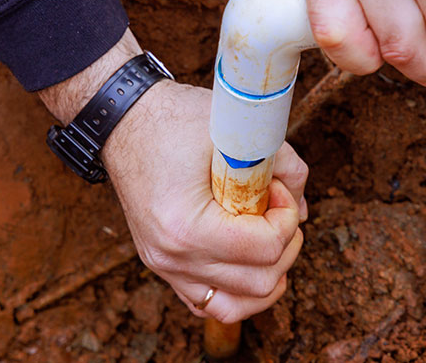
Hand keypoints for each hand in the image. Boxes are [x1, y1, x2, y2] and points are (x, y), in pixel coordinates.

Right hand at [39, 29, 308, 322]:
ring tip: (268, 238)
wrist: (124, 122)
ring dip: (266, 276)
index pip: (265, 249)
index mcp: (186, 226)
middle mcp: (171, 256)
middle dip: (284, 245)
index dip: (287, 217)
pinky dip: (235, 290)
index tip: (277, 188)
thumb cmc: (175, 119)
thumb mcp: (236, 132)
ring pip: (235, 306)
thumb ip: (284, 164)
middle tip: (276, 208)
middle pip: (258, 282)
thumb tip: (301, 209)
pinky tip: (246, 260)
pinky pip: (207, 303)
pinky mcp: (162, 265)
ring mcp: (163, 266)